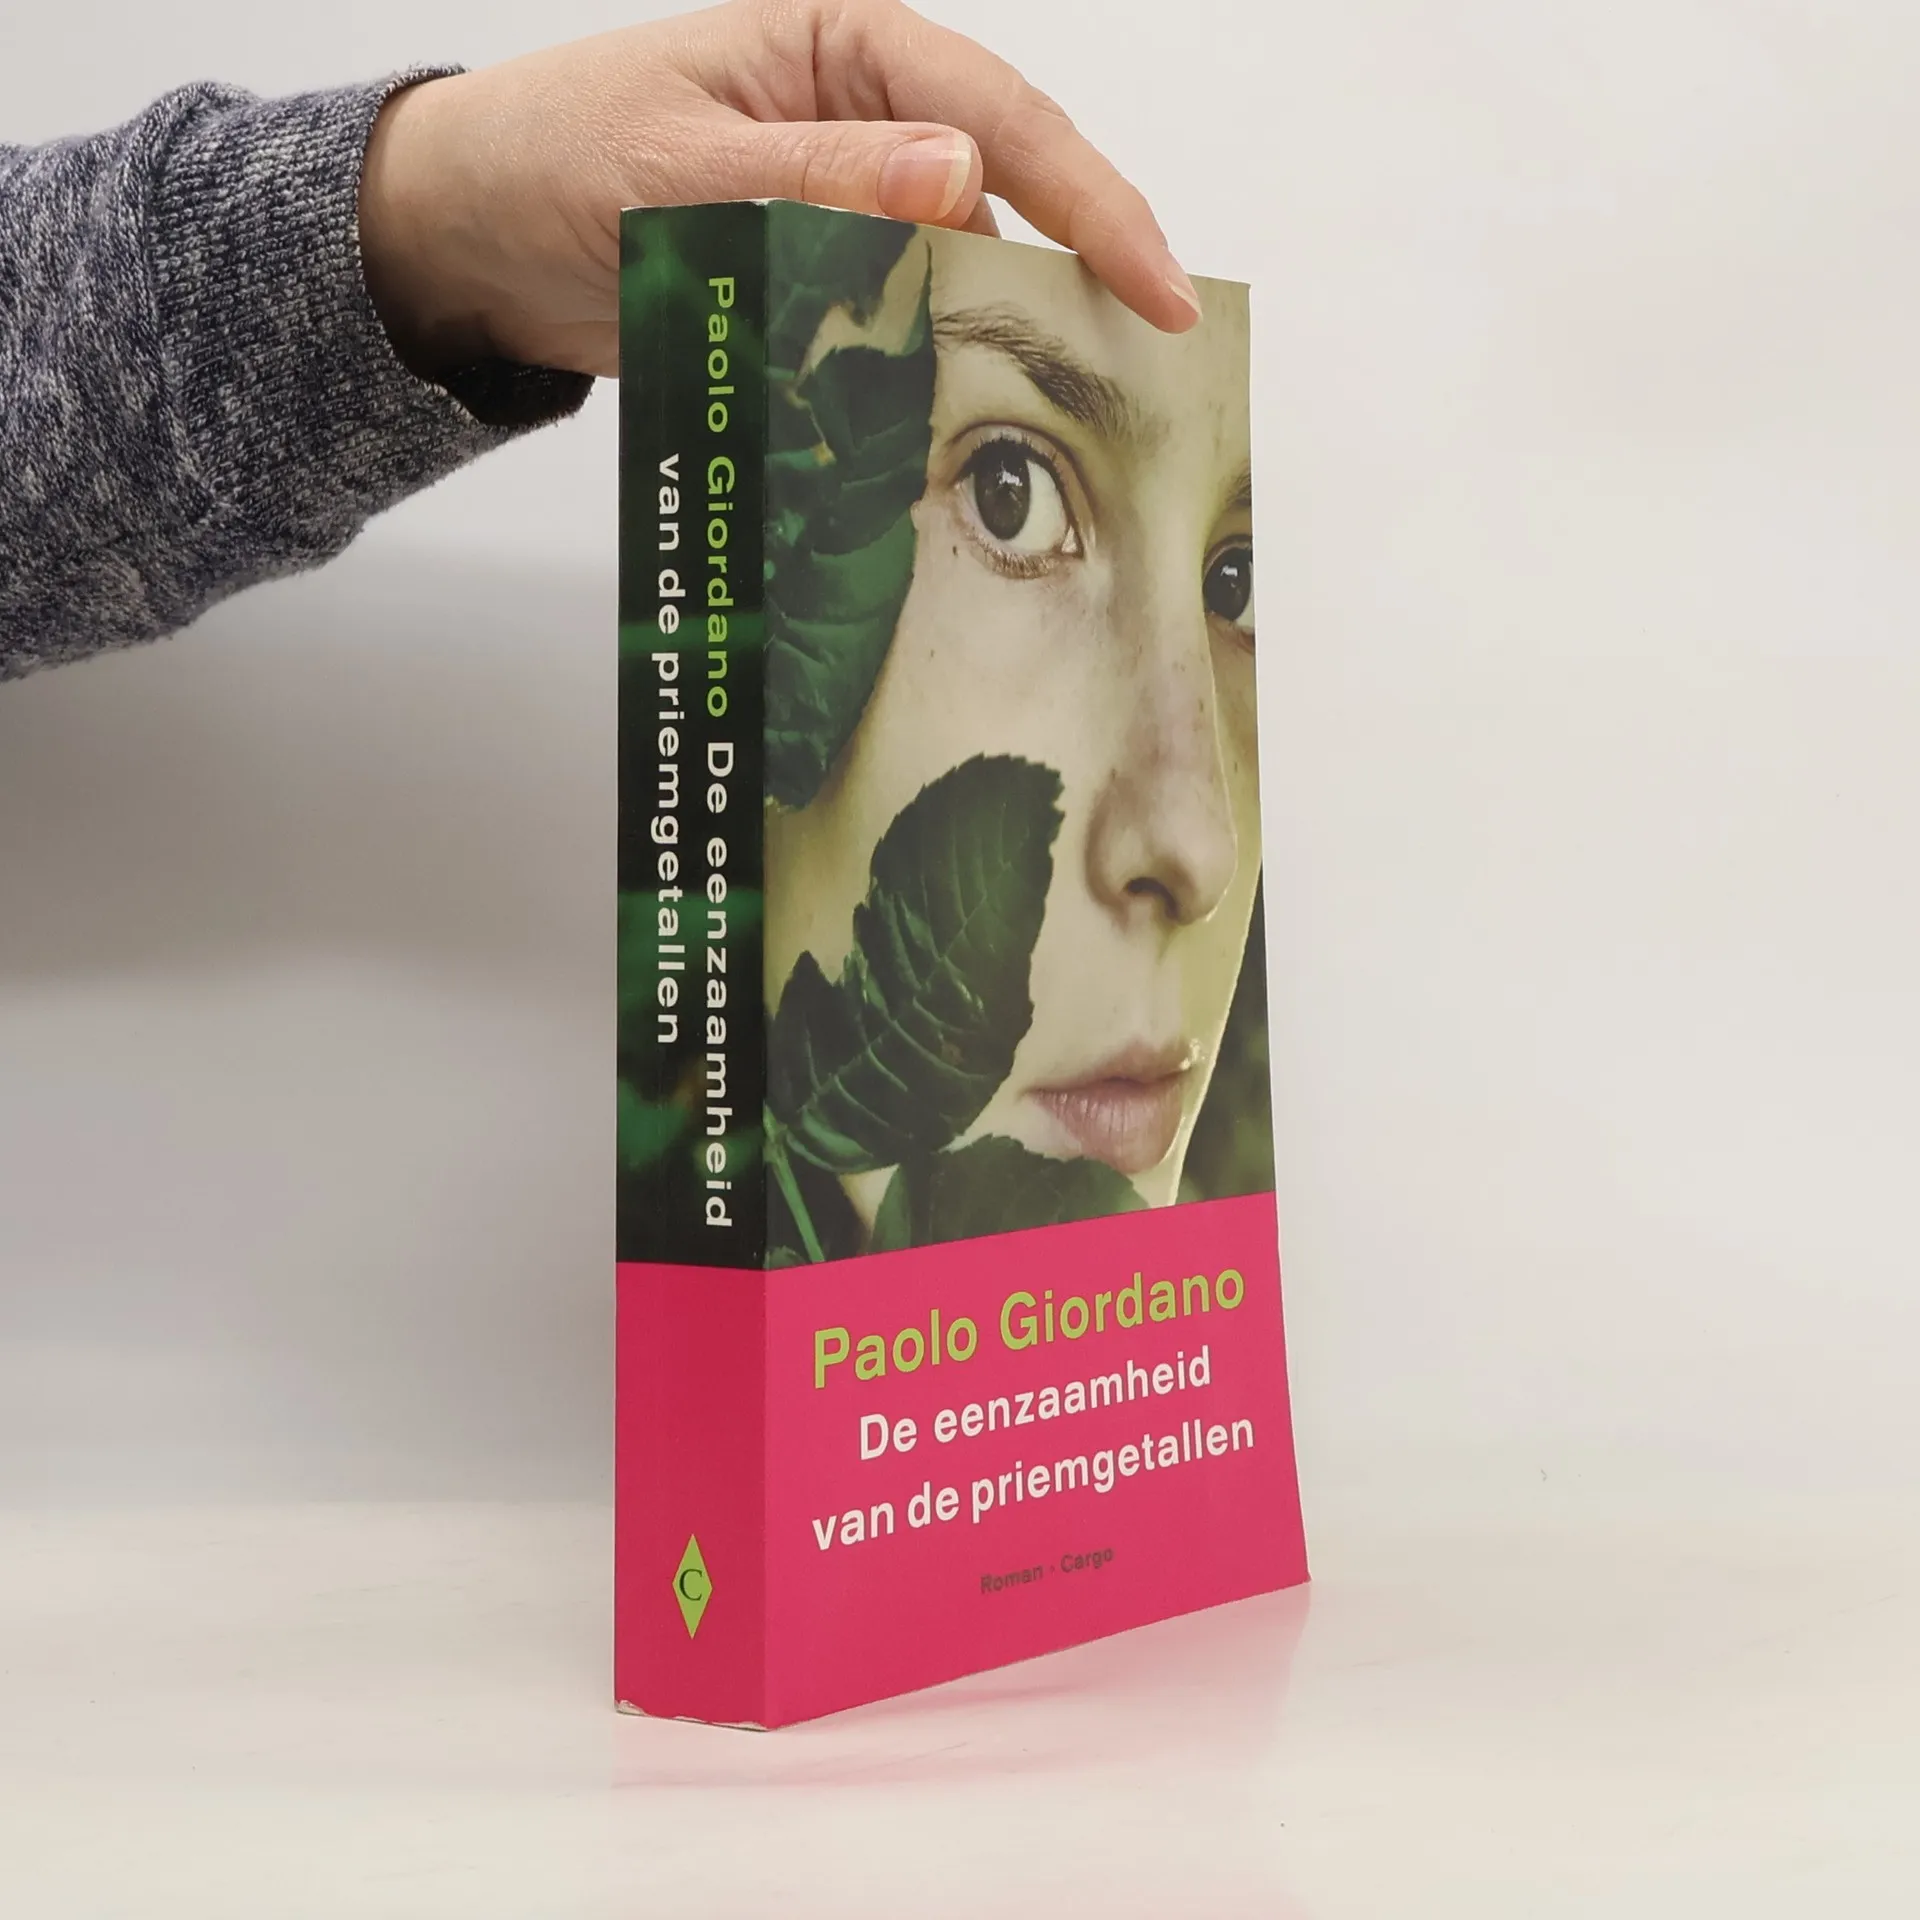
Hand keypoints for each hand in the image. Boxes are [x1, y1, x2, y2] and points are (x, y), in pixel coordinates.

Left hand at [358, 0, 1201, 379]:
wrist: (468, 237)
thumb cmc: (550, 155)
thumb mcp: (680, 162)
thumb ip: (817, 174)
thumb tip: (959, 176)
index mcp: (845, 50)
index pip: (1004, 117)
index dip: (1095, 206)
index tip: (1158, 292)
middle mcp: (863, 126)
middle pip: (1004, 202)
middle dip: (1058, 288)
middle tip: (1125, 386)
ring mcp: (844, 210)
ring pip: (950, 283)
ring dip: (973, 354)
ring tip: (1005, 431)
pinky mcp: (815, 287)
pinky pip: (892, 335)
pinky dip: (909, 386)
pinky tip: (920, 436)